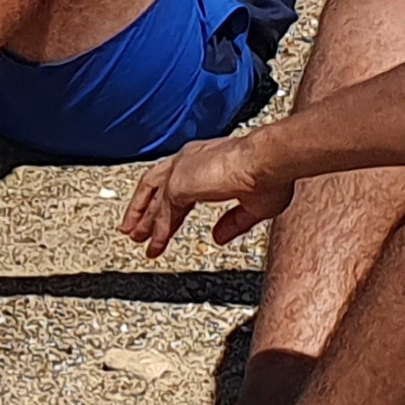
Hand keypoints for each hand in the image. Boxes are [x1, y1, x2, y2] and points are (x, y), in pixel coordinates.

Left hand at [121, 133, 293, 252]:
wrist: (269, 160)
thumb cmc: (270, 175)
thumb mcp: (252, 205)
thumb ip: (232, 222)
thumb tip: (217, 238)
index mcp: (206, 159)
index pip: (179, 182)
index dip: (170, 204)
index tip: (163, 220)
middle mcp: (190, 160)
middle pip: (156, 185)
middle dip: (145, 209)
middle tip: (135, 228)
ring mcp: (182, 170)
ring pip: (154, 197)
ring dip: (143, 218)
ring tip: (134, 237)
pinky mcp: (179, 184)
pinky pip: (164, 213)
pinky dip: (159, 230)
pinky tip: (156, 245)